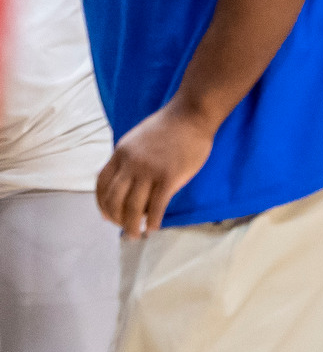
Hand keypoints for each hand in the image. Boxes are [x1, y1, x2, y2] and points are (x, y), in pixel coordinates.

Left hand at [97, 105, 216, 238]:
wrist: (191, 116)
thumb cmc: (169, 128)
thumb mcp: (137, 140)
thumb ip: (129, 159)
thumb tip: (127, 182)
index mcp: (120, 154)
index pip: (102, 184)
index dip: (101, 203)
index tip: (106, 216)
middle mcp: (130, 164)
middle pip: (114, 199)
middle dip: (115, 219)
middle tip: (123, 229)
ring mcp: (149, 171)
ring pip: (133, 206)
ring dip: (131, 225)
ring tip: (135, 235)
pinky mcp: (169, 177)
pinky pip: (156, 206)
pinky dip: (152, 220)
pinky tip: (153, 228)